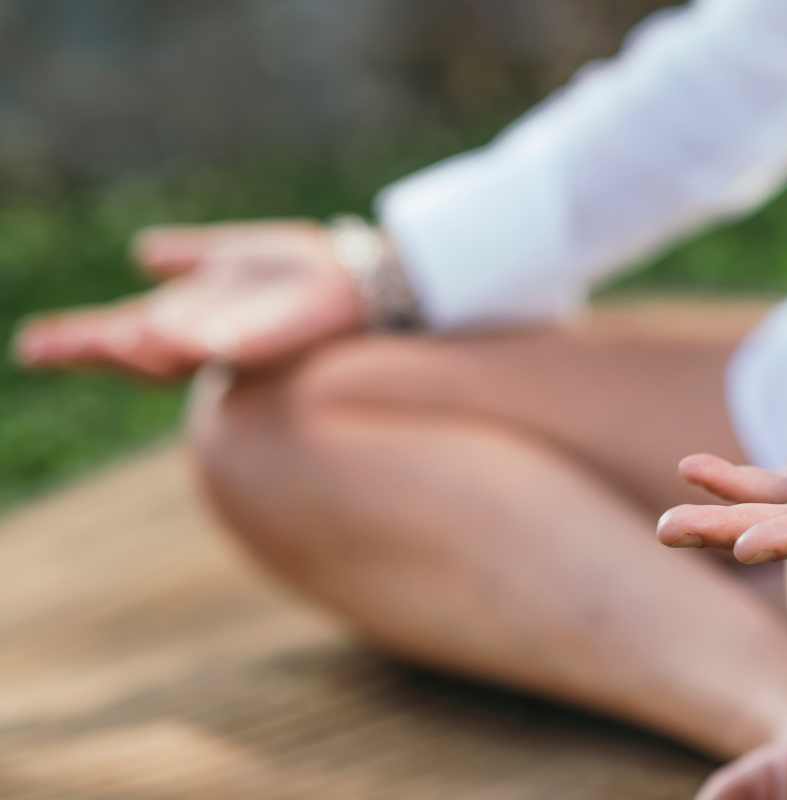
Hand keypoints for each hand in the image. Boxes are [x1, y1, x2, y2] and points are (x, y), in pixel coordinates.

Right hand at [14, 220, 367, 378]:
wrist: (360, 277)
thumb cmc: (300, 272)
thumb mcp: (232, 257)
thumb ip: (189, 257)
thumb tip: (141, 252)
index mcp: (191, 317)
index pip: (123, 332)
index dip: (79, 340)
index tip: (30, 344)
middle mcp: (208, 337)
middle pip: (139, 351)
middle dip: (94, 350)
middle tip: (39, 349)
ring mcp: (240, 342)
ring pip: (180, 353)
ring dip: (142, 347)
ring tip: (108, 339)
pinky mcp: (276, 339)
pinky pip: (235, 345)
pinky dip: (203, 342)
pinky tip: (174, 336)